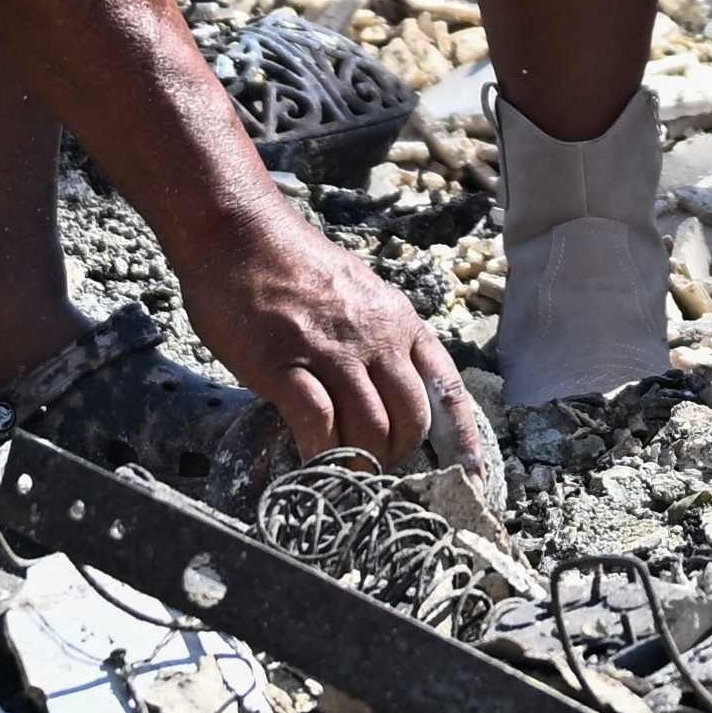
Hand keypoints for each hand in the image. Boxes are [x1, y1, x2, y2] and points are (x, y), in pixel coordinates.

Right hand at [176, 207, 470, 470]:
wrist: (238, 232)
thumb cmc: (292, 263)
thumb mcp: (358, 291)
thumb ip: (376, 337)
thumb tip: (383, 387)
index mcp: (399, 320)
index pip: (446, 386)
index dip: (463, 440)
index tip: (473, 479)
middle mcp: (376, 337)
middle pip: (411, 418)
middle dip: (396, 452)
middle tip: (374, 463)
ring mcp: (332, 352)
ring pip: (370, 428)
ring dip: (360, 460)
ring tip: (343, 468)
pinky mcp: (285, 365)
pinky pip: (318, 424)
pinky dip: (320, 453)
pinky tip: (312, 463)